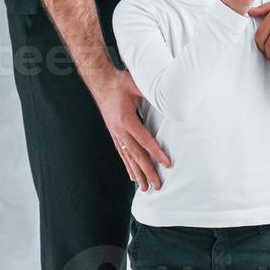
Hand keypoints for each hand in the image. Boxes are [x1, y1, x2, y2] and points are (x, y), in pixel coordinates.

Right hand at [95, 70, 170, 191]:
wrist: (101, 81)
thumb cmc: (121, 82)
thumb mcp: (137, 85)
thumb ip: (151, 93)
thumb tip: (168, 97)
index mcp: (126, 120)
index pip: (144, 141)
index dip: (156, 153)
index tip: (167, 164)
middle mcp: (119, 131)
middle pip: (136, 155)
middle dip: (147, 171)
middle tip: (158, 186)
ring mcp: (115, 134)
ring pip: (128, 158)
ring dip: (137, 174)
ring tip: (145, 188)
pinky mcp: (114, 134)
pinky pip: (121, 154)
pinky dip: (128, 166)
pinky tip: (132, 177)